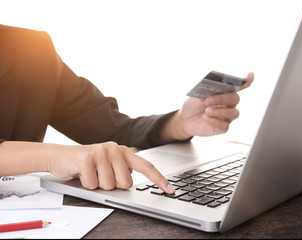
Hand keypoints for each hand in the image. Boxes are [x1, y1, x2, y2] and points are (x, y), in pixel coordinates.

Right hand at [48, 142, 174, 193]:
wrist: (61, 157)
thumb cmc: (88, 164)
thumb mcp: (108, 166)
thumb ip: (123, 172)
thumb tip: (131, 185)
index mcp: (123, 151)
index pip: (146, 166)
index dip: (159, 179)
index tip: (170, 190)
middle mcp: (115, 149)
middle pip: (125, 184)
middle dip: (112, 186)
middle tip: (100, 175)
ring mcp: (101, 152)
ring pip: (109, 186)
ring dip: (98, 185)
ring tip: (91, 173)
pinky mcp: (87, 158)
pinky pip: (94, 185)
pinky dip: (87, 184)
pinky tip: (82, 173)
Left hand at [180, 72, 253, 136]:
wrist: (185, 119)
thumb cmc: (193, 105)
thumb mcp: (196, 96)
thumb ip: (206, 92)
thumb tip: (212, 91)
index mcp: (224, 93)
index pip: (239, 87)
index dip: (246, 81)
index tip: (251, 75)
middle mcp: (229, 104)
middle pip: (235, 99)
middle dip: (222, 98)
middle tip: (208, 100)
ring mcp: (227, 117)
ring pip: (233, 113)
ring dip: (220, 111)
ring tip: (206, 110)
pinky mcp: (222, 128)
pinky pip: (224, 126)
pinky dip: (215, 121)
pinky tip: (206, 118)